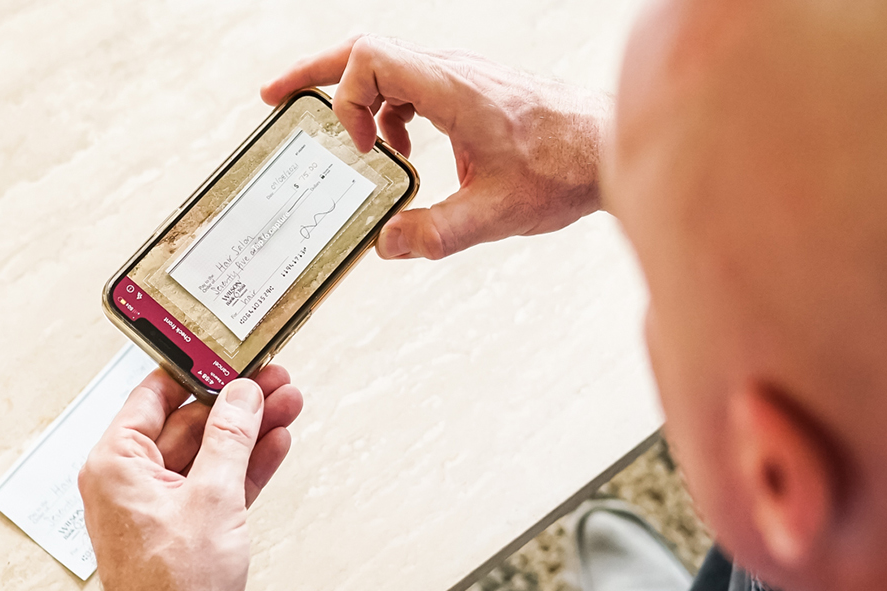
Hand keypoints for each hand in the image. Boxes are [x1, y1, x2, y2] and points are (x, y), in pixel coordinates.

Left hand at [79, 366, 303, 590]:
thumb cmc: (171, 590)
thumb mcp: (211, 498)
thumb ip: (230, 439)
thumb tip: (242, 396)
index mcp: (114, 464)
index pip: (153, 396)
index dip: (195, 370)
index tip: (226, 354)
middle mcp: (129, 481)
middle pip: (188, 423)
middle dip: (235, 403)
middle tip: (271, 380)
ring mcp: (157, 505)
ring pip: (208, 453)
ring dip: (249, 430)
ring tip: (285, 403)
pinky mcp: (183, 527)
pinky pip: (216, 483)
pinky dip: (245, 465)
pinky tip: (274, 442)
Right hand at [262, 35, 613, 259]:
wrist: (611, 148)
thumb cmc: (565, 171)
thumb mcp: (497, 214)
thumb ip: (437, 234)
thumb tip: (385, 244)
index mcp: (453, 89)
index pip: (372, 56)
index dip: (347, 96)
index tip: (361, 149)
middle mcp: (452, 70)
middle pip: (367, 49)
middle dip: (316, 74)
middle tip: (274, 97)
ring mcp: (460, 74)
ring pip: (388, 64)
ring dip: (359, 101)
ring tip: (353, 148)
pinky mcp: (469, 85)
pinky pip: (411, 82)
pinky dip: (390, 111)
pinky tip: (402, 152)